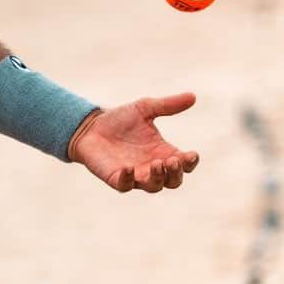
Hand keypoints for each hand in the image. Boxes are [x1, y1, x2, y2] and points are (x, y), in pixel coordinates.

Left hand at [68, 92, 198, 193]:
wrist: (90, 126)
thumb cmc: (120, 119)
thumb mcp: (145, 108)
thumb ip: (168, 105)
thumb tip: (193, 96)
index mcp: (163, 152)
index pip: (184, 164)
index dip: (190, 163)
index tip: (191, 154)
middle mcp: (152, 167)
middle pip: (173, 181)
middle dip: (176, 173)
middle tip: (173, 160)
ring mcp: (135, 175)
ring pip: (153, 186)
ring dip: (158, 178)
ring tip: (157, 163)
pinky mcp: (116, 178)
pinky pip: (125, 185)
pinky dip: (128, 179)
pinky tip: (128, 168)